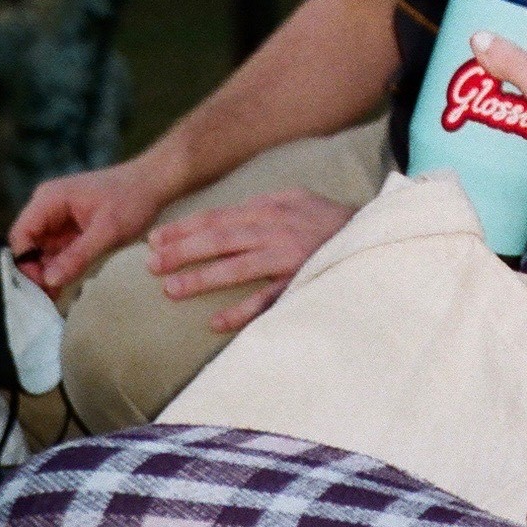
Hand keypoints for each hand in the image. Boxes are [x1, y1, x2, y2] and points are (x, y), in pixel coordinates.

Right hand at [8, 159, 165, 296]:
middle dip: (35, 273)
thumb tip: (48, 281)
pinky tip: (64, 290)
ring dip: (47, 275)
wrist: (154, 185)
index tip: (39, 288)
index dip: (24, 263)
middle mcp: (47, 208)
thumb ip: (76, 256)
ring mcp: (57, 220)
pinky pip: (56, 254)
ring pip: (40, 253)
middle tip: (47, 300)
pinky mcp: (69, 230)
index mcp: (49, 199)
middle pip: (28, 247)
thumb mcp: (107, 232)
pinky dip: (60, 270)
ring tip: (54, 300)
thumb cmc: (132, 201)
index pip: (21, 236)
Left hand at [145, 189, 357, 334]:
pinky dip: (241, 311)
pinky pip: (267, 300)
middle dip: (182, 251)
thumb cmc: (329, 223)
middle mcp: (277, 229)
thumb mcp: (295, 202)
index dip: (184, 228)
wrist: (376, 238)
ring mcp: (291, 257)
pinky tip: (215, 323)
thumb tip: (220, 220)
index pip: (218, 217)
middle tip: (150, 265)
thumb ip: (261, 209)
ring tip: (171, 290)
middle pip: (220, 239)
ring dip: (202, 279)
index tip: (153, 240)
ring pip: (237, 267)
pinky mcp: (304, 282)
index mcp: (272, 207)